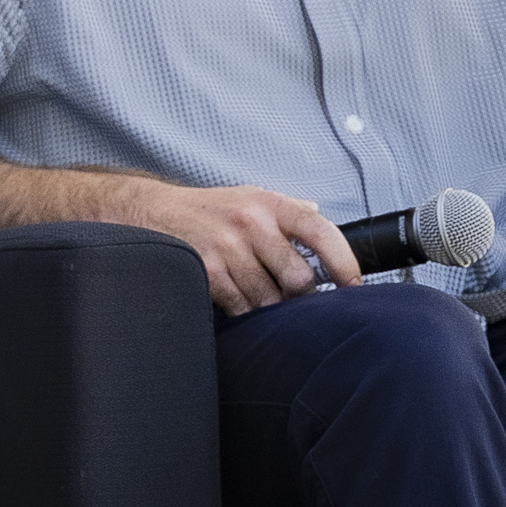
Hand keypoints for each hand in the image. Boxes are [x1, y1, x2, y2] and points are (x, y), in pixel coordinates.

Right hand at [118, 181, 362, 315]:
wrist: (151, 212)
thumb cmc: (207, 209)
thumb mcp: (250, 196)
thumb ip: (287, 209)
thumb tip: (321, 215)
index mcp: (269, 203)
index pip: (321, 232)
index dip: (344, 263)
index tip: (353, 285)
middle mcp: (250, 223)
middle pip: (299, 279)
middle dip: (299, 295)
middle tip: (291, 295)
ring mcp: (227, 248)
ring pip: (270, 300)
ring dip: (268, 305)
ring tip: (257, 292)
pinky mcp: (207, 272)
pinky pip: (241, 308)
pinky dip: (243, 310)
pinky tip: (235, 296)